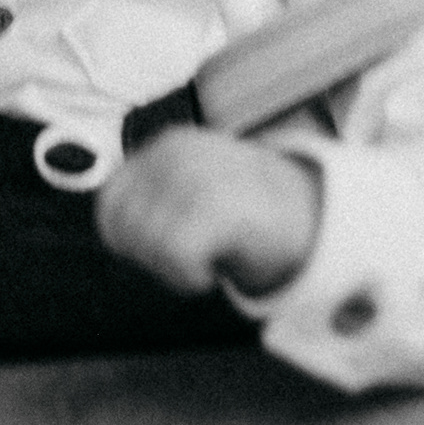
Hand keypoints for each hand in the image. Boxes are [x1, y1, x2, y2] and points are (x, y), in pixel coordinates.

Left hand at [97, 129, 319, 296]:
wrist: (313, 214)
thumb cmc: (247, 211)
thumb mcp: (192, 185)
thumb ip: (150, 196)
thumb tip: (110, 227)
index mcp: (165, 146)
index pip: (110, 206)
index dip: (129, 239)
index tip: (165, 246)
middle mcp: (174, 154)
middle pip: (124, 231)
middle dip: (151, 257)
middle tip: (192, 254)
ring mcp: (193, 177)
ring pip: (147, 248)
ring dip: (172, 269)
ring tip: (206, 257)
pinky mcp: (213, 206)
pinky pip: (175, 260)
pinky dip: (189, 278)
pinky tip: (211, 271)